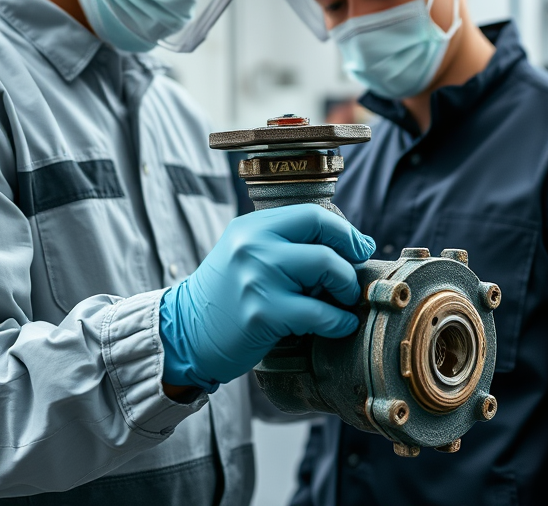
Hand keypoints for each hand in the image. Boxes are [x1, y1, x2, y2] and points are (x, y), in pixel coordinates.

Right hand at [159, 204, 374, 390]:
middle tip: (351, 284)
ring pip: (325, 269)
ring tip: (344, 302)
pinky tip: (340, 325)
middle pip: (323, 240)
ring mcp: (256, 277)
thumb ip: (287, 244)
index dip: (344, 232)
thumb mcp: (248, 254)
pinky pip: (319, 312)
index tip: (360, 248)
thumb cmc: (228, 296)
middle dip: (348, 262)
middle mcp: (253, 245)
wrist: (187, 332)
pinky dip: (338, 320)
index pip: (311, 215)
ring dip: (346, 288)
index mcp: (252, 227)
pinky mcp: (262, 312)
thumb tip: (353, 245)